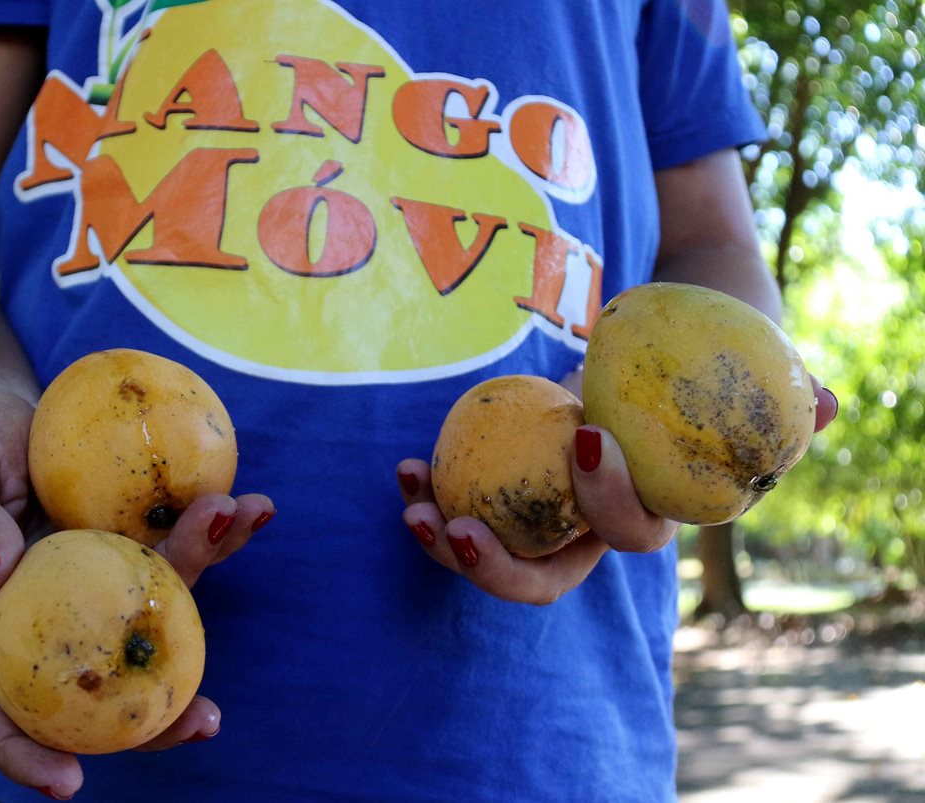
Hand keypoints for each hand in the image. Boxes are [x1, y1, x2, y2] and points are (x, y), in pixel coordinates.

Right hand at [0, 385, 273, 796]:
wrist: (7, 407)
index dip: (23, 750)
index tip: (69, 783)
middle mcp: (54, 615)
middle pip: (100, 682)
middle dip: (158, 712)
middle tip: (208, 720)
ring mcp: (102, 581)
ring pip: (159, 605)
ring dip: (207, 565)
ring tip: (240, 518)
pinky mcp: (137, 540)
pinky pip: (182, 543)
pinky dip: (219, 527)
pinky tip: (254, 506)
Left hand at [396, 373, 838, 603]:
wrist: (643, 356)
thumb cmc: (694, 365)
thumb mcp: (742, 372)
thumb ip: (783, 394)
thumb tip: (826, 403)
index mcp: (643, 519)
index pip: (628, 534)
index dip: (607, 501)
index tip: (583, 439)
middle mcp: (585, 536)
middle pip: (542, 580)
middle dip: (496, 568)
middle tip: (457, 529)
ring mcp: (534, 522)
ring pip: (487, 555)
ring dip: (443, 539)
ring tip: (410, 502)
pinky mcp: (495, 495)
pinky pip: (458, 507)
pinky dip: (429, 493)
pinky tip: (402, 468)